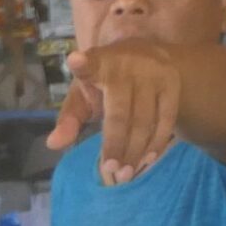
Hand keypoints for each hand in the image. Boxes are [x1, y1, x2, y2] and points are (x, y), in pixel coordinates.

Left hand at [49, 40, 180, 183]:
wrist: (148, 53)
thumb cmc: (107, 81)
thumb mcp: (84, 93)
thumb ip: (69, 119)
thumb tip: (53, 144)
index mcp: (98, 63)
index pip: (88, 64)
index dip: (82, 64)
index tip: (75, 60)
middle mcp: (126, 65)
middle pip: (121, 114)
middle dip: (116, 145)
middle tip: (112, 170)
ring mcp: (152, 74)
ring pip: (145, 121)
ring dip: (136, 151)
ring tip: (127, 173)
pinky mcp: (171, 84)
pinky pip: (166, 120)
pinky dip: (157, 143)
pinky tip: (147, 159)